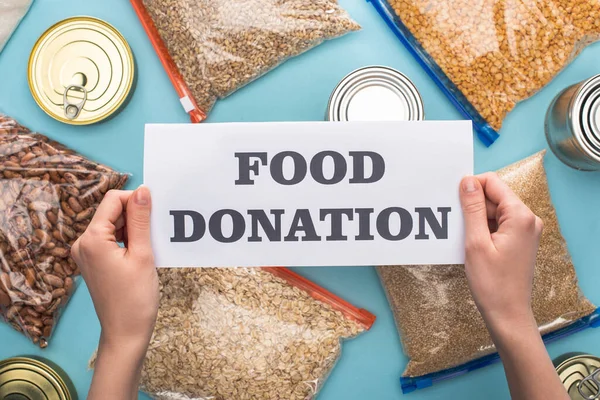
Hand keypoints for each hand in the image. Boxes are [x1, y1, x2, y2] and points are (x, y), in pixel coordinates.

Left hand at [71, 186, 157, 399]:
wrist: (125, 333)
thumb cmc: (135, 298)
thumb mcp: (142, 254)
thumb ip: (140, 220)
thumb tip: (143, 191)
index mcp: (91, 239)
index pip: (113, 200)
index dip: (136, 200)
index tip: (155, 212)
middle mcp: (83, 243)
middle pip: (112, 211)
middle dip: (135, 216)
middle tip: (155, 233)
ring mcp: (86, 254)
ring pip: (113, 225)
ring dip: (133, 229)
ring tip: (149, 247)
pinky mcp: (94, 262)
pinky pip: (111, 239)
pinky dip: (128, 240)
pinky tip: (142, 253)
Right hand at [459, 173, 542, 330]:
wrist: (508, 314)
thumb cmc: (492, 284)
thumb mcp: (476, 243)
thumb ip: (472, 208)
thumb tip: (467, 182)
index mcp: (521, 216)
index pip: (493, 183)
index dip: (470, 187)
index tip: (453, 201)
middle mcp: (528, 220)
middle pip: (494, 196)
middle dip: (472, 206)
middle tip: (456, 225)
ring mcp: (525, 231)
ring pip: (494, 211)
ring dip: (475, 219)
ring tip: (465, 239)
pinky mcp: (519, 241)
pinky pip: (498, 224)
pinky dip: (482, 229)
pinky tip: (472, 244)